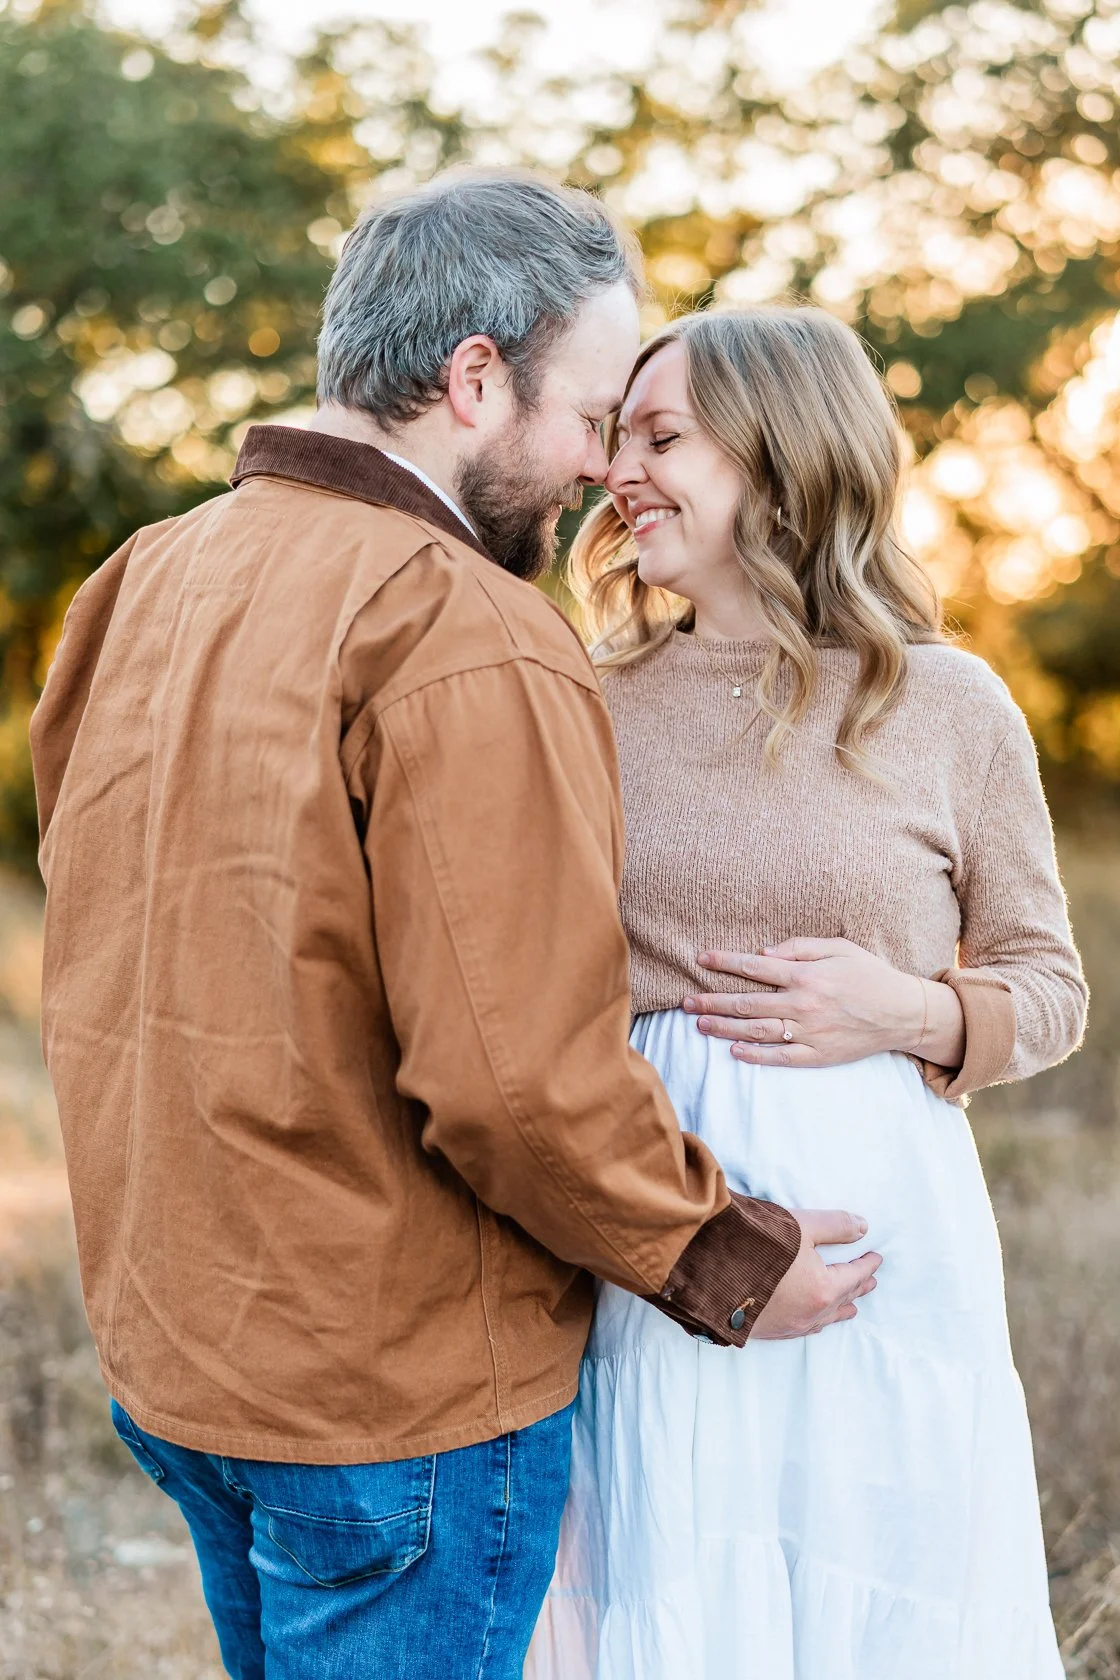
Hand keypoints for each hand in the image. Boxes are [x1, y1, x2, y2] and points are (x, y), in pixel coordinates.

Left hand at [682, 938, 962, 1069]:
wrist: (903, 1012)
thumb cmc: (869, 974)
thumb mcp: (838, 947)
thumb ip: (799, 947)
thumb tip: (764, 954)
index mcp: (806, 976)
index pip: (755, 968)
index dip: (724, 962)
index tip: (700, 959)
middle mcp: (803, 1005)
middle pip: (747, 1004)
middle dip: (712, 1002)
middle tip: (685, 1003)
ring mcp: (809, 1033)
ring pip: (756, 1032)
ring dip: (724, 1028)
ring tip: (699, 1025)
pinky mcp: (817, 1055)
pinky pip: (780, 1057)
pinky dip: (755, 1055)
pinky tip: (734, 1051)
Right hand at [750, 1209, 881, 1338]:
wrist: (707, 1269)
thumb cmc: (755, 1244)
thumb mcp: (800, 1225)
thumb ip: (835, 1225)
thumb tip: (863, 1228)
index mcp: (823, 1289)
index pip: (853, 1275)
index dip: (866, 1265)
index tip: (876, 1258)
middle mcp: (809, 1313)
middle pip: (841, 1299)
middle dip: (857, 1288)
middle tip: (870, 1282)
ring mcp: (787, 1326)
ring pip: (823, 1320)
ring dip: (839, 1309)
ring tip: (851, 1308)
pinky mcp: (767, 1331)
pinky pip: (802, 1330)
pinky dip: (816, 1322)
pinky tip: (814, 1323)